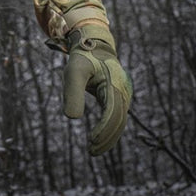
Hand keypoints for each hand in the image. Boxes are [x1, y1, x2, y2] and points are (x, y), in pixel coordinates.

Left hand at [63, 29, 131, 155]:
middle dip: (107, 137)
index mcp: (114, 82)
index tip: (91, 141)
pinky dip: (109, 129)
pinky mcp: (118, 97)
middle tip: (91, 151)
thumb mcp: (74, 70)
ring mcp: (123, 94)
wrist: (94, 45)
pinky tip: (98, 139)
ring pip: (120, 121)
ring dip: (109, 136)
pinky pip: (117, 117)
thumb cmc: (82, 57)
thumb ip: (73, 92)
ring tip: (93, 149)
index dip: (104, 128)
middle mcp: (122, 90)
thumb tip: (73, 119)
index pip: (112, 111)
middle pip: (119, 120)